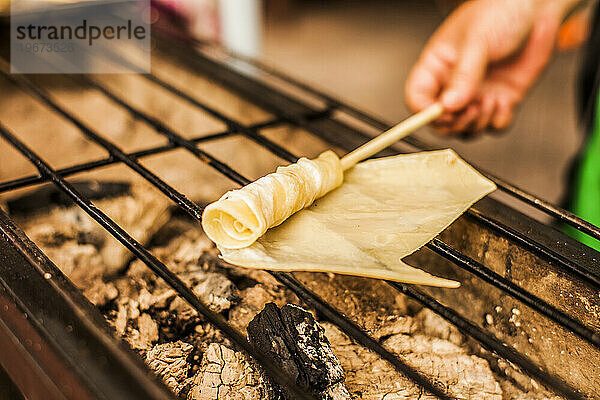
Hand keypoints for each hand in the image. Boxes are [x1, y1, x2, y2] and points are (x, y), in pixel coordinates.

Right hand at [405, 0, 579, 135]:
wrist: (536, 6)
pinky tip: (504, 103)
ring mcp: (478, 93)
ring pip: (466, 128)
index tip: (443, 111)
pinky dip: (498, 121)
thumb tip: (449, 105)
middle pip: (440, 120)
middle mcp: (454, 84)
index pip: (417, 98)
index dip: (425, 111)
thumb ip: (463, 76)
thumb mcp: (477, 41)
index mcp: (437, 67)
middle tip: (469, 109)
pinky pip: (495, 125)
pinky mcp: (502, 98)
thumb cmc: (499, 11)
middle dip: (454, 122)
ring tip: (490, 99)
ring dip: (477, 123)